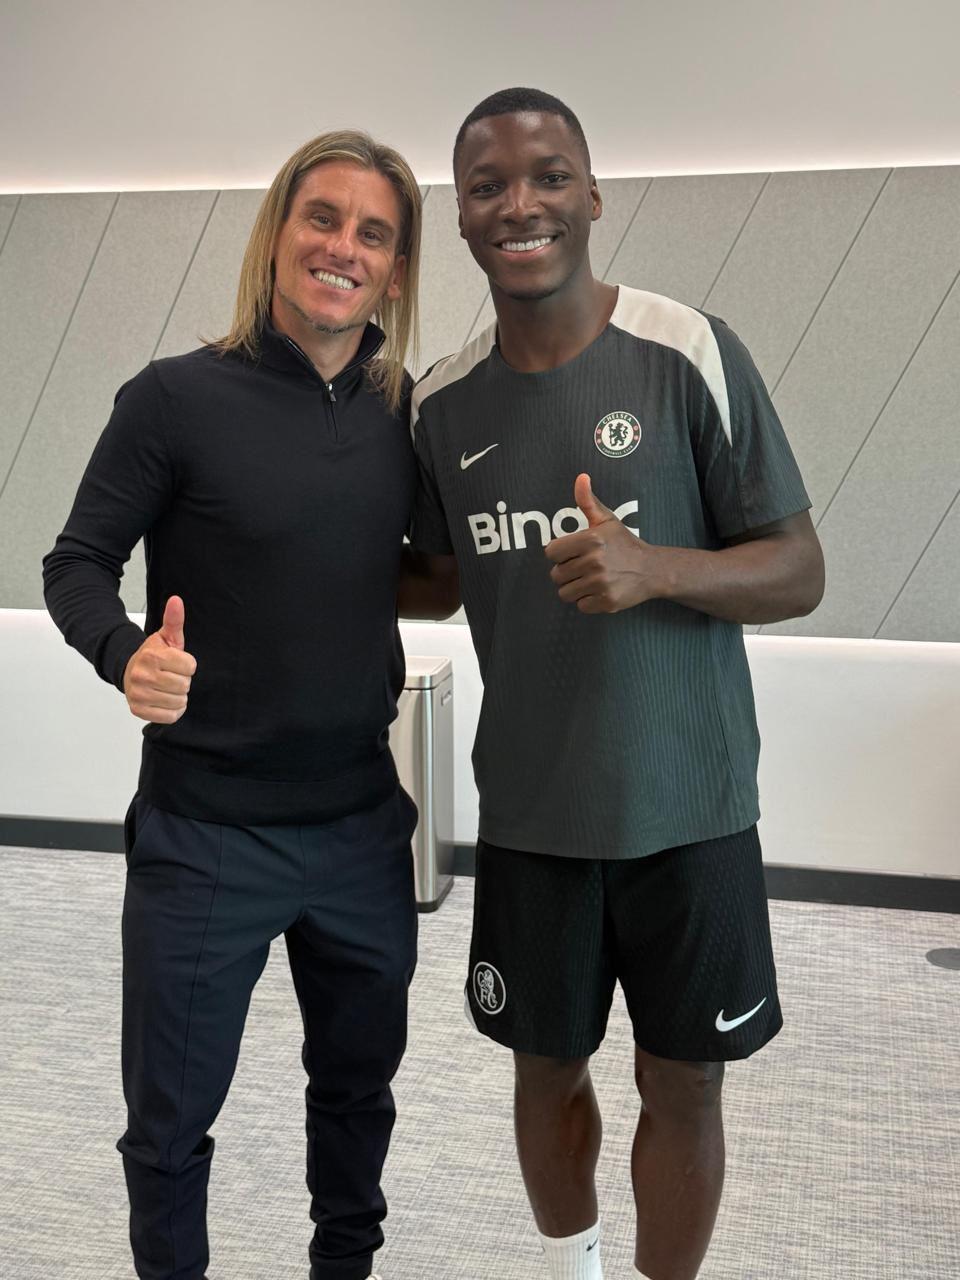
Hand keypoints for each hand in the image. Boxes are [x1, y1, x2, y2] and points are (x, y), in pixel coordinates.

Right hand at [123, 596, 196, 722]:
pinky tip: (164, 700)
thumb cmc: (153, 656)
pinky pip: (170, 717)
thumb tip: (177, 600)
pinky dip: (172, 711)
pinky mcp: (138, 710)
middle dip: (183, 681)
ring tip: (167, 687)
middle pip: (185, 685)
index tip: (177, 663)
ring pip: (179, 702)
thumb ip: (174, 620)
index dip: (187, 665)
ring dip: (178, 696)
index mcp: (152, 656)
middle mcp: (142, 675)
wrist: (129, 671)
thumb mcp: (166, 637)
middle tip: (171, 676)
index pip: (190, 666)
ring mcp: (139, 694)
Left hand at [545, 474, 661, 613]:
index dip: (560, 554)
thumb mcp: (606, 520)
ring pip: (565, 593)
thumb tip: (581, 477)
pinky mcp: (607, 602)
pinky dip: (587, 601)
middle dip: (567, 572)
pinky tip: (600, 590)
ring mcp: (601, 584)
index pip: (551, 552)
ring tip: (591, 579)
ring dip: (575, 588)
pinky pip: (580, 606)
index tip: (574, 553)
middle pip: (556, 575)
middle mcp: (595, 562)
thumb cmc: (624, 544)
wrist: (651, 570)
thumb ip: (588, 501)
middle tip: (585, 567)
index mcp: (591, 539)